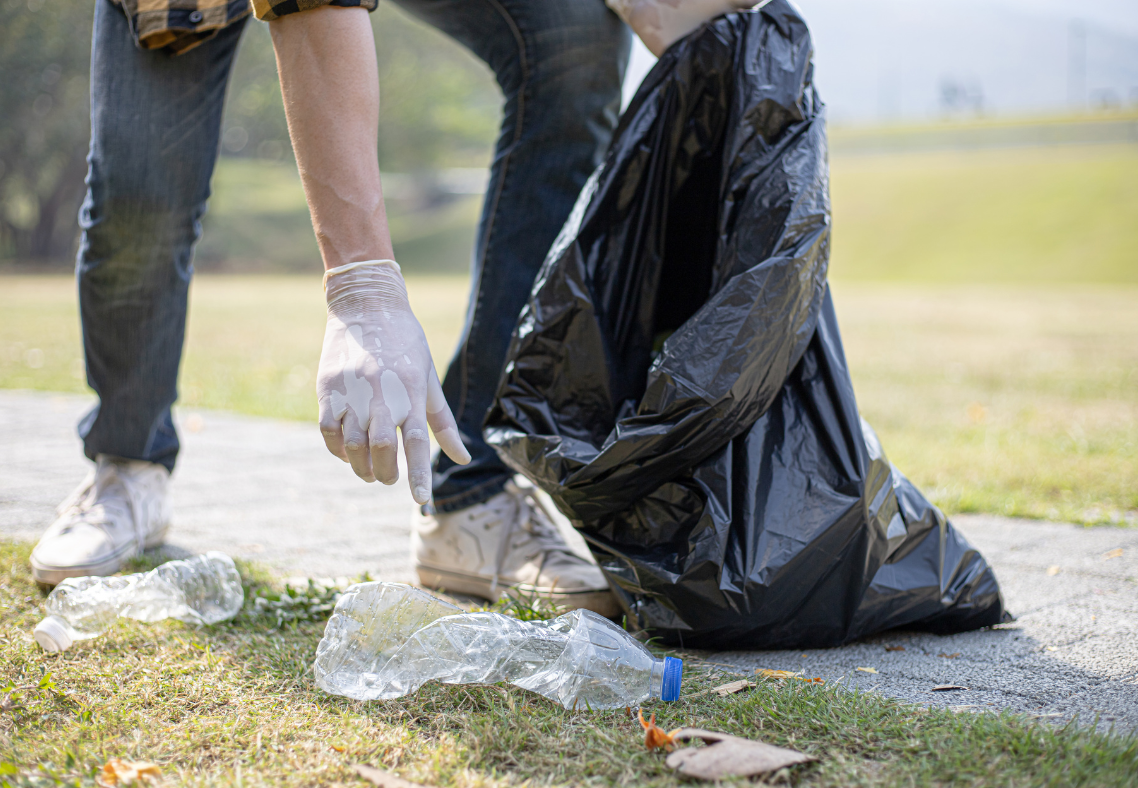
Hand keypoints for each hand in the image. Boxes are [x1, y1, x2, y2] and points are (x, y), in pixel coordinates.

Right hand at [317, 261, 470, 502]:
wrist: (367, 304)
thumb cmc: (405, 344)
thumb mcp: (428, 379)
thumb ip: (442, 422)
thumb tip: (462, 459)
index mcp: (410, 390)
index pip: (418, 440)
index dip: (419, 473)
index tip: (421, 499)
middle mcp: (381, 391)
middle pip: (382, 448)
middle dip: (386, 474)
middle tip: (389, 479)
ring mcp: (351, 390)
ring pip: (352, 445)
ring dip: (361, 467)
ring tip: (370, 472)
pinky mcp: (327, 388)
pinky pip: (328, 431)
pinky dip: (338, 450)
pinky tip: (347, 453)